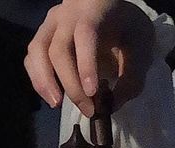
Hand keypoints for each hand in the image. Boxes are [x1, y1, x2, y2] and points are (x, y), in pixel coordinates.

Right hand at [25, 0, 155, 116]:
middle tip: (88, 110)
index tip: (92, 92)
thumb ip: (132, 77)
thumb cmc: (128, 30)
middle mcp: (67, 14)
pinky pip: (32, 57)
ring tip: (58, 104)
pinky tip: (52, 97)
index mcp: (94, 11)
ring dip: (45, 82)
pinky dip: (38, 79)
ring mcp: (51, 24)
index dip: (86, 64)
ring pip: (38, 51)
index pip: (85, 34)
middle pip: (59, 49)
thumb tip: (113, 104)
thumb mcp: (142, 49)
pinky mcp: (43, 36)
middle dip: (71, 85)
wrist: (113, 12)